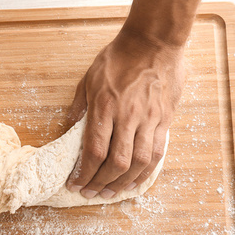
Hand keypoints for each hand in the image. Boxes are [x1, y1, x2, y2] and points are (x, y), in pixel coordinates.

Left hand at [66, 30, 184, 198]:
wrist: (154, 41)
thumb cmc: (118, 57)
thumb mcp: (89, 78)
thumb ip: (79, 106)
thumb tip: (69, 130)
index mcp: (105, 107)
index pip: (94, 151)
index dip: (84, 173)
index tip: (75, 184)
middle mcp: (128, 117)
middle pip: (117, 162)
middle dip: (101, 183)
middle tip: (90, 193)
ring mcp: (149, 119)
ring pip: (139, 162)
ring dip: (123, 183)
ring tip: (111, 193)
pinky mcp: (164, 119)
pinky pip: (157, 152)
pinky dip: (146, 172)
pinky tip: (136, 181)